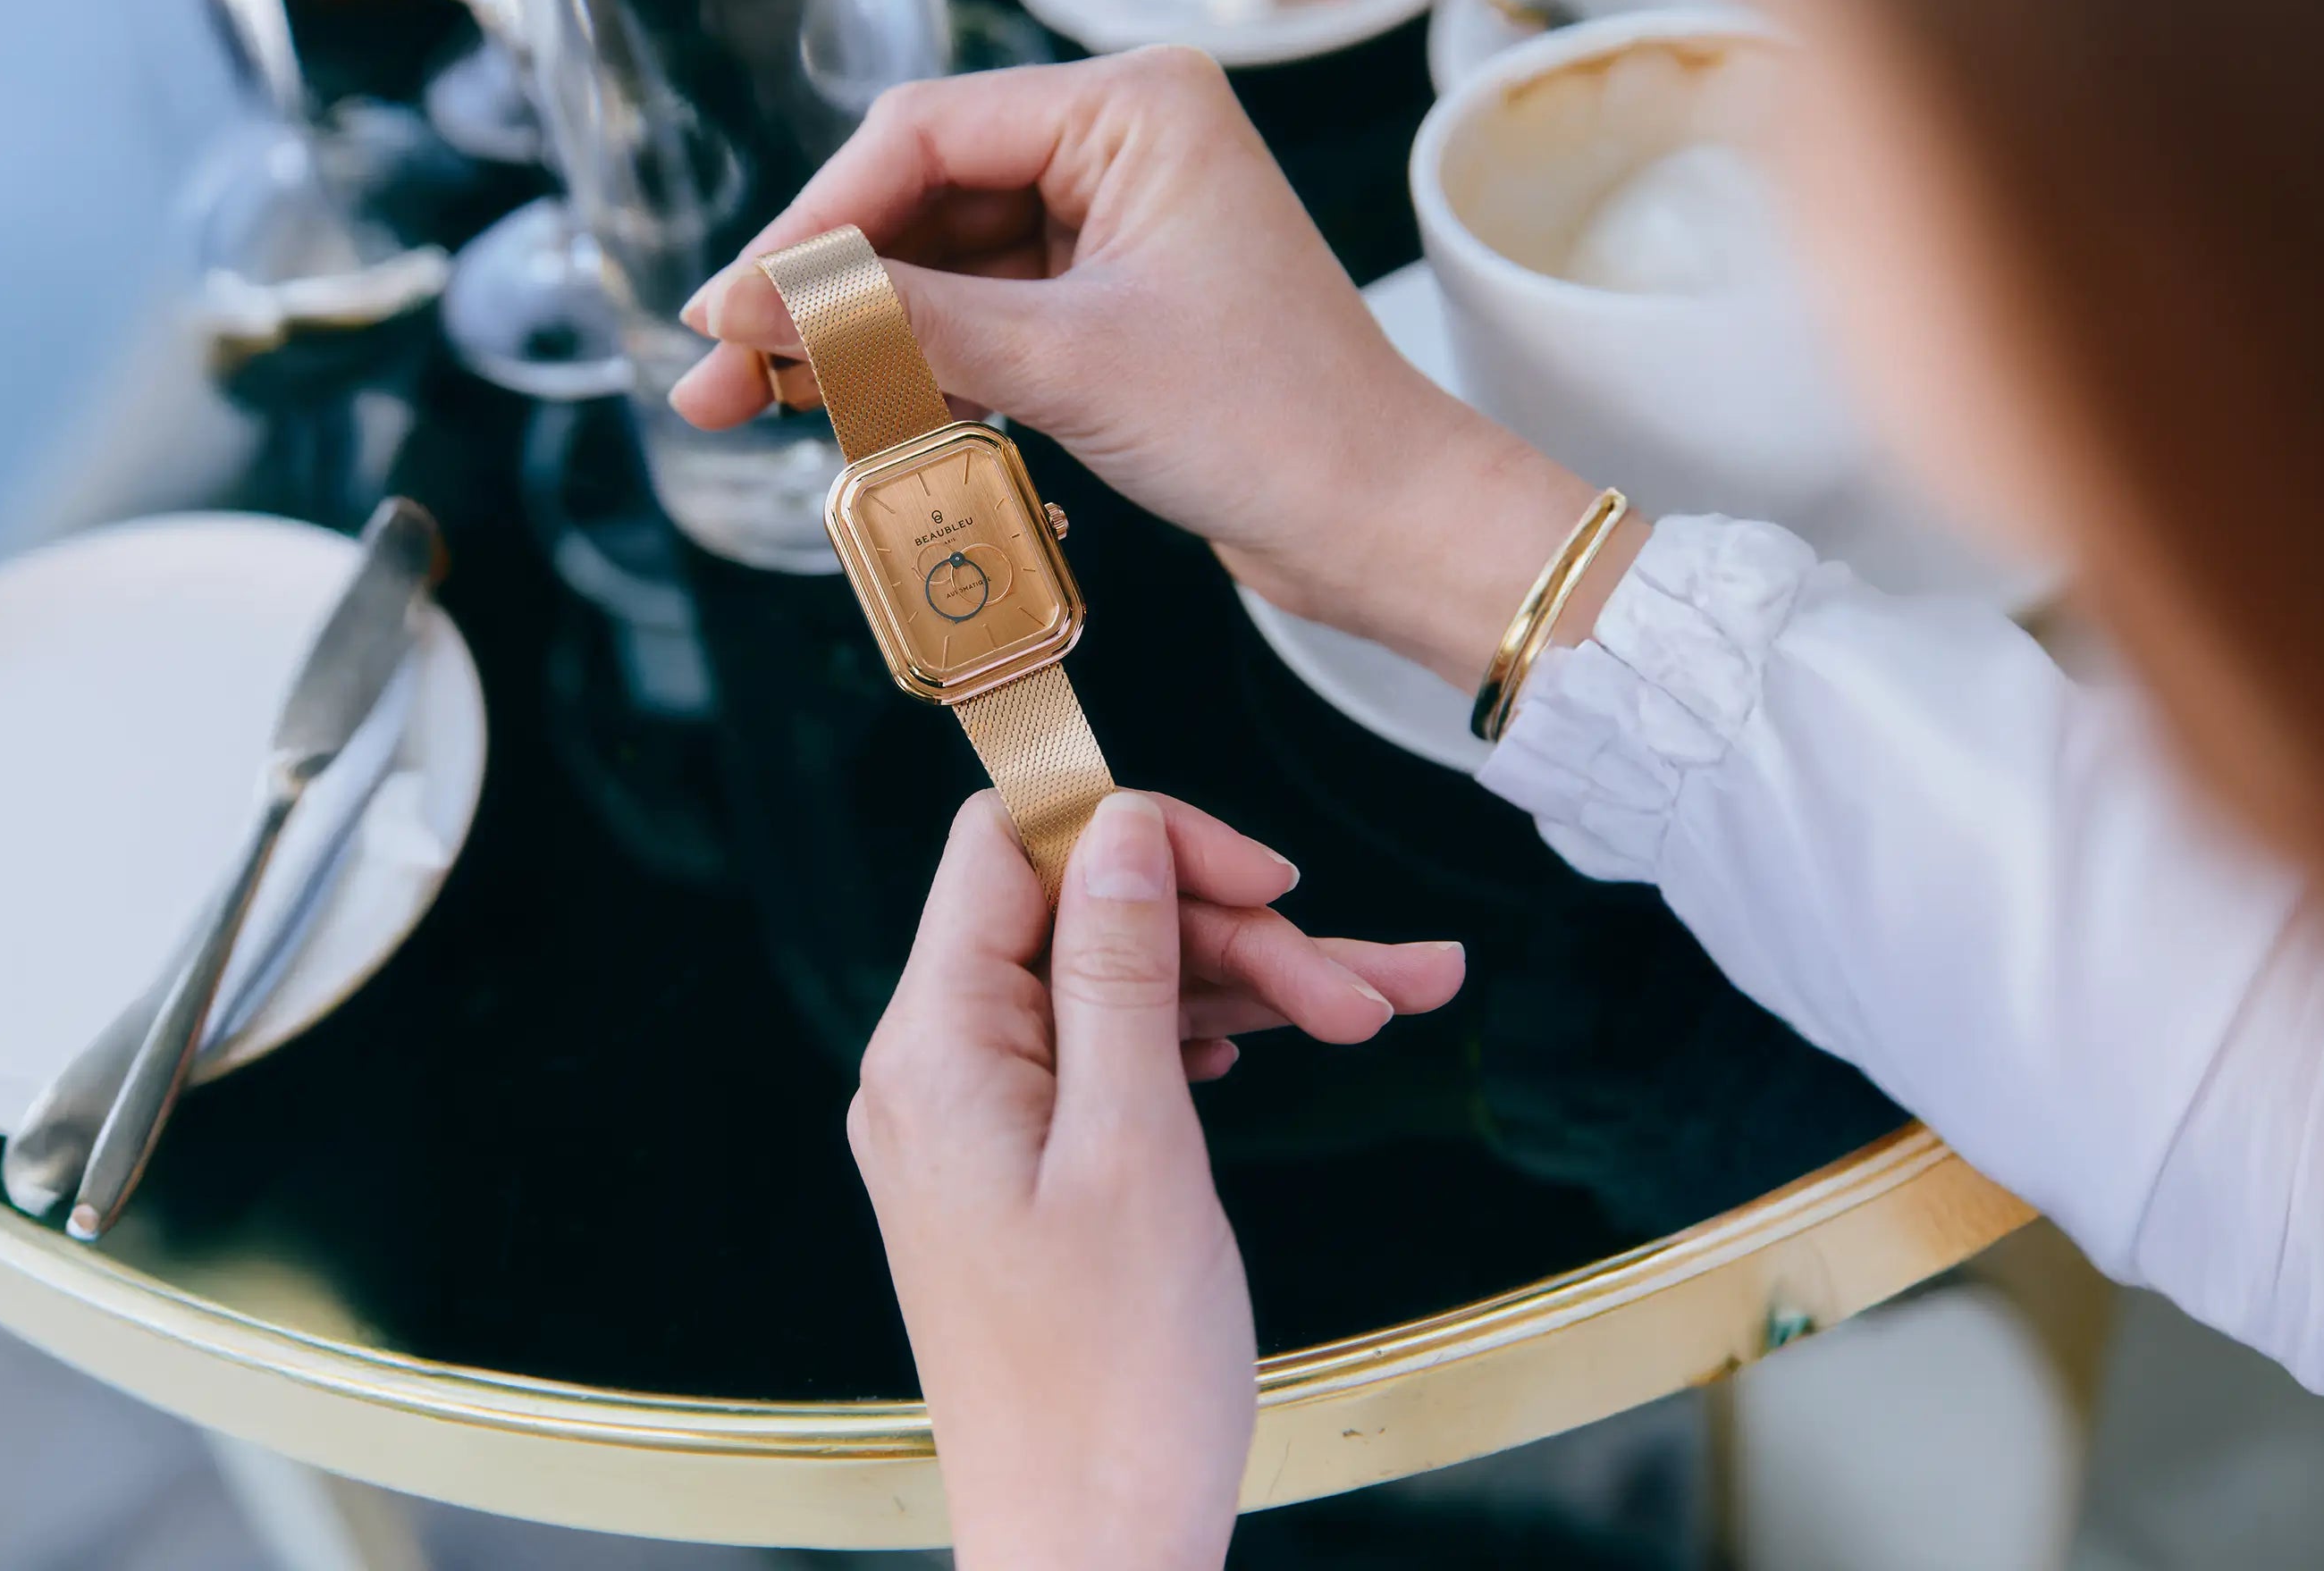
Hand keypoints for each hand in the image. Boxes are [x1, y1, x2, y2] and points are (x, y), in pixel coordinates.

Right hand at [673, 48, 1619, 678]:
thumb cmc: (1274, 422)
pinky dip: (921, 367)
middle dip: (818, 293)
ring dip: (858, 339)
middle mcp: (1123, 143)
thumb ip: (900, 324)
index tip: (723, 308)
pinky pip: (982, 316)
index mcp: (1133, 105)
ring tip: (760, 409)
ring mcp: (1116, 224)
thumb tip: (748, 308)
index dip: (809, 227)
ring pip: (941, 266)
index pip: (920, 138)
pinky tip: (857, 417)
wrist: (1384, 527)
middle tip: (714, 373)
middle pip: (918, 200)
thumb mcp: (1066, 362)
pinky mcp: (1112, 302)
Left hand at [855, 792, 1458, 1567]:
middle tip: (1367, 989)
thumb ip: (1122, 968)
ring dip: (1252, 984)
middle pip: (1086, 917)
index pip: (1009, 851)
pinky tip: (1288, 1042)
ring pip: (1120, 986)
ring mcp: (981, 1120)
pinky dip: (1211, 1041)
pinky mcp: (1025, 1165)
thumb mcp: (1136, 1147)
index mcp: (937, 1048)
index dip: (1137, 834)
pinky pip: (1115, 1057)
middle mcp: (939, 1069)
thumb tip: (1119, 824)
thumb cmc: (1110, 1381)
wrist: (1090, 1549)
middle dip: (1234, 932)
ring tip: (1386, 1005)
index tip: (1264, 874)